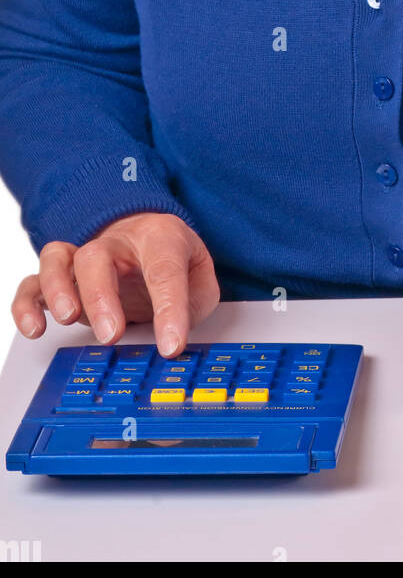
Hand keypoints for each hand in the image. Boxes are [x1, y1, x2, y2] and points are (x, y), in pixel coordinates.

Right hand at [10, 212, 219, 356]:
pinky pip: (33, 283)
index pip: (163, 269)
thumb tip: (178, 334)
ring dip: (58, 290)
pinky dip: (28, 304)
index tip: (171, 344)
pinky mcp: (63, 277)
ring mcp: (85, 257)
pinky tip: (35, 328)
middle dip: (102, 297)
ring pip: (58, 260)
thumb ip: (195, 302)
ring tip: (68, 319)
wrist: (146, 233)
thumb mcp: (199, 275)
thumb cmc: (171, 257)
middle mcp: (116, 243)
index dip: (170, 309)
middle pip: (97, 257)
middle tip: (113, 335)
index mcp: (159, 237)